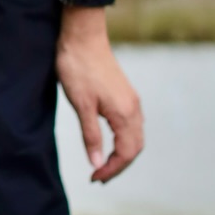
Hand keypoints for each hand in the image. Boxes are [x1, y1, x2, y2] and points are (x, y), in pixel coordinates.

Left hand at [56, 15, 143, 182]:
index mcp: (124, 113)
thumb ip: (91, 136)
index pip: (126, 153)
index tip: (94, 177)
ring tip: (104, 163)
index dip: (112, 169)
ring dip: (123, 153)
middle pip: (135, 148)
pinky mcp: (126, 93)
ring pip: (135, 136)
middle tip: (99, 176)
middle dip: (119, 165)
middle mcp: (133, 108)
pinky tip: (110, 141)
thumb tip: (96, 163)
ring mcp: (131, 99)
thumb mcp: (81, 105)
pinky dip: (124, 139)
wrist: (82, 36)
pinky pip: (132, 124)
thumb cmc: (78, 68)